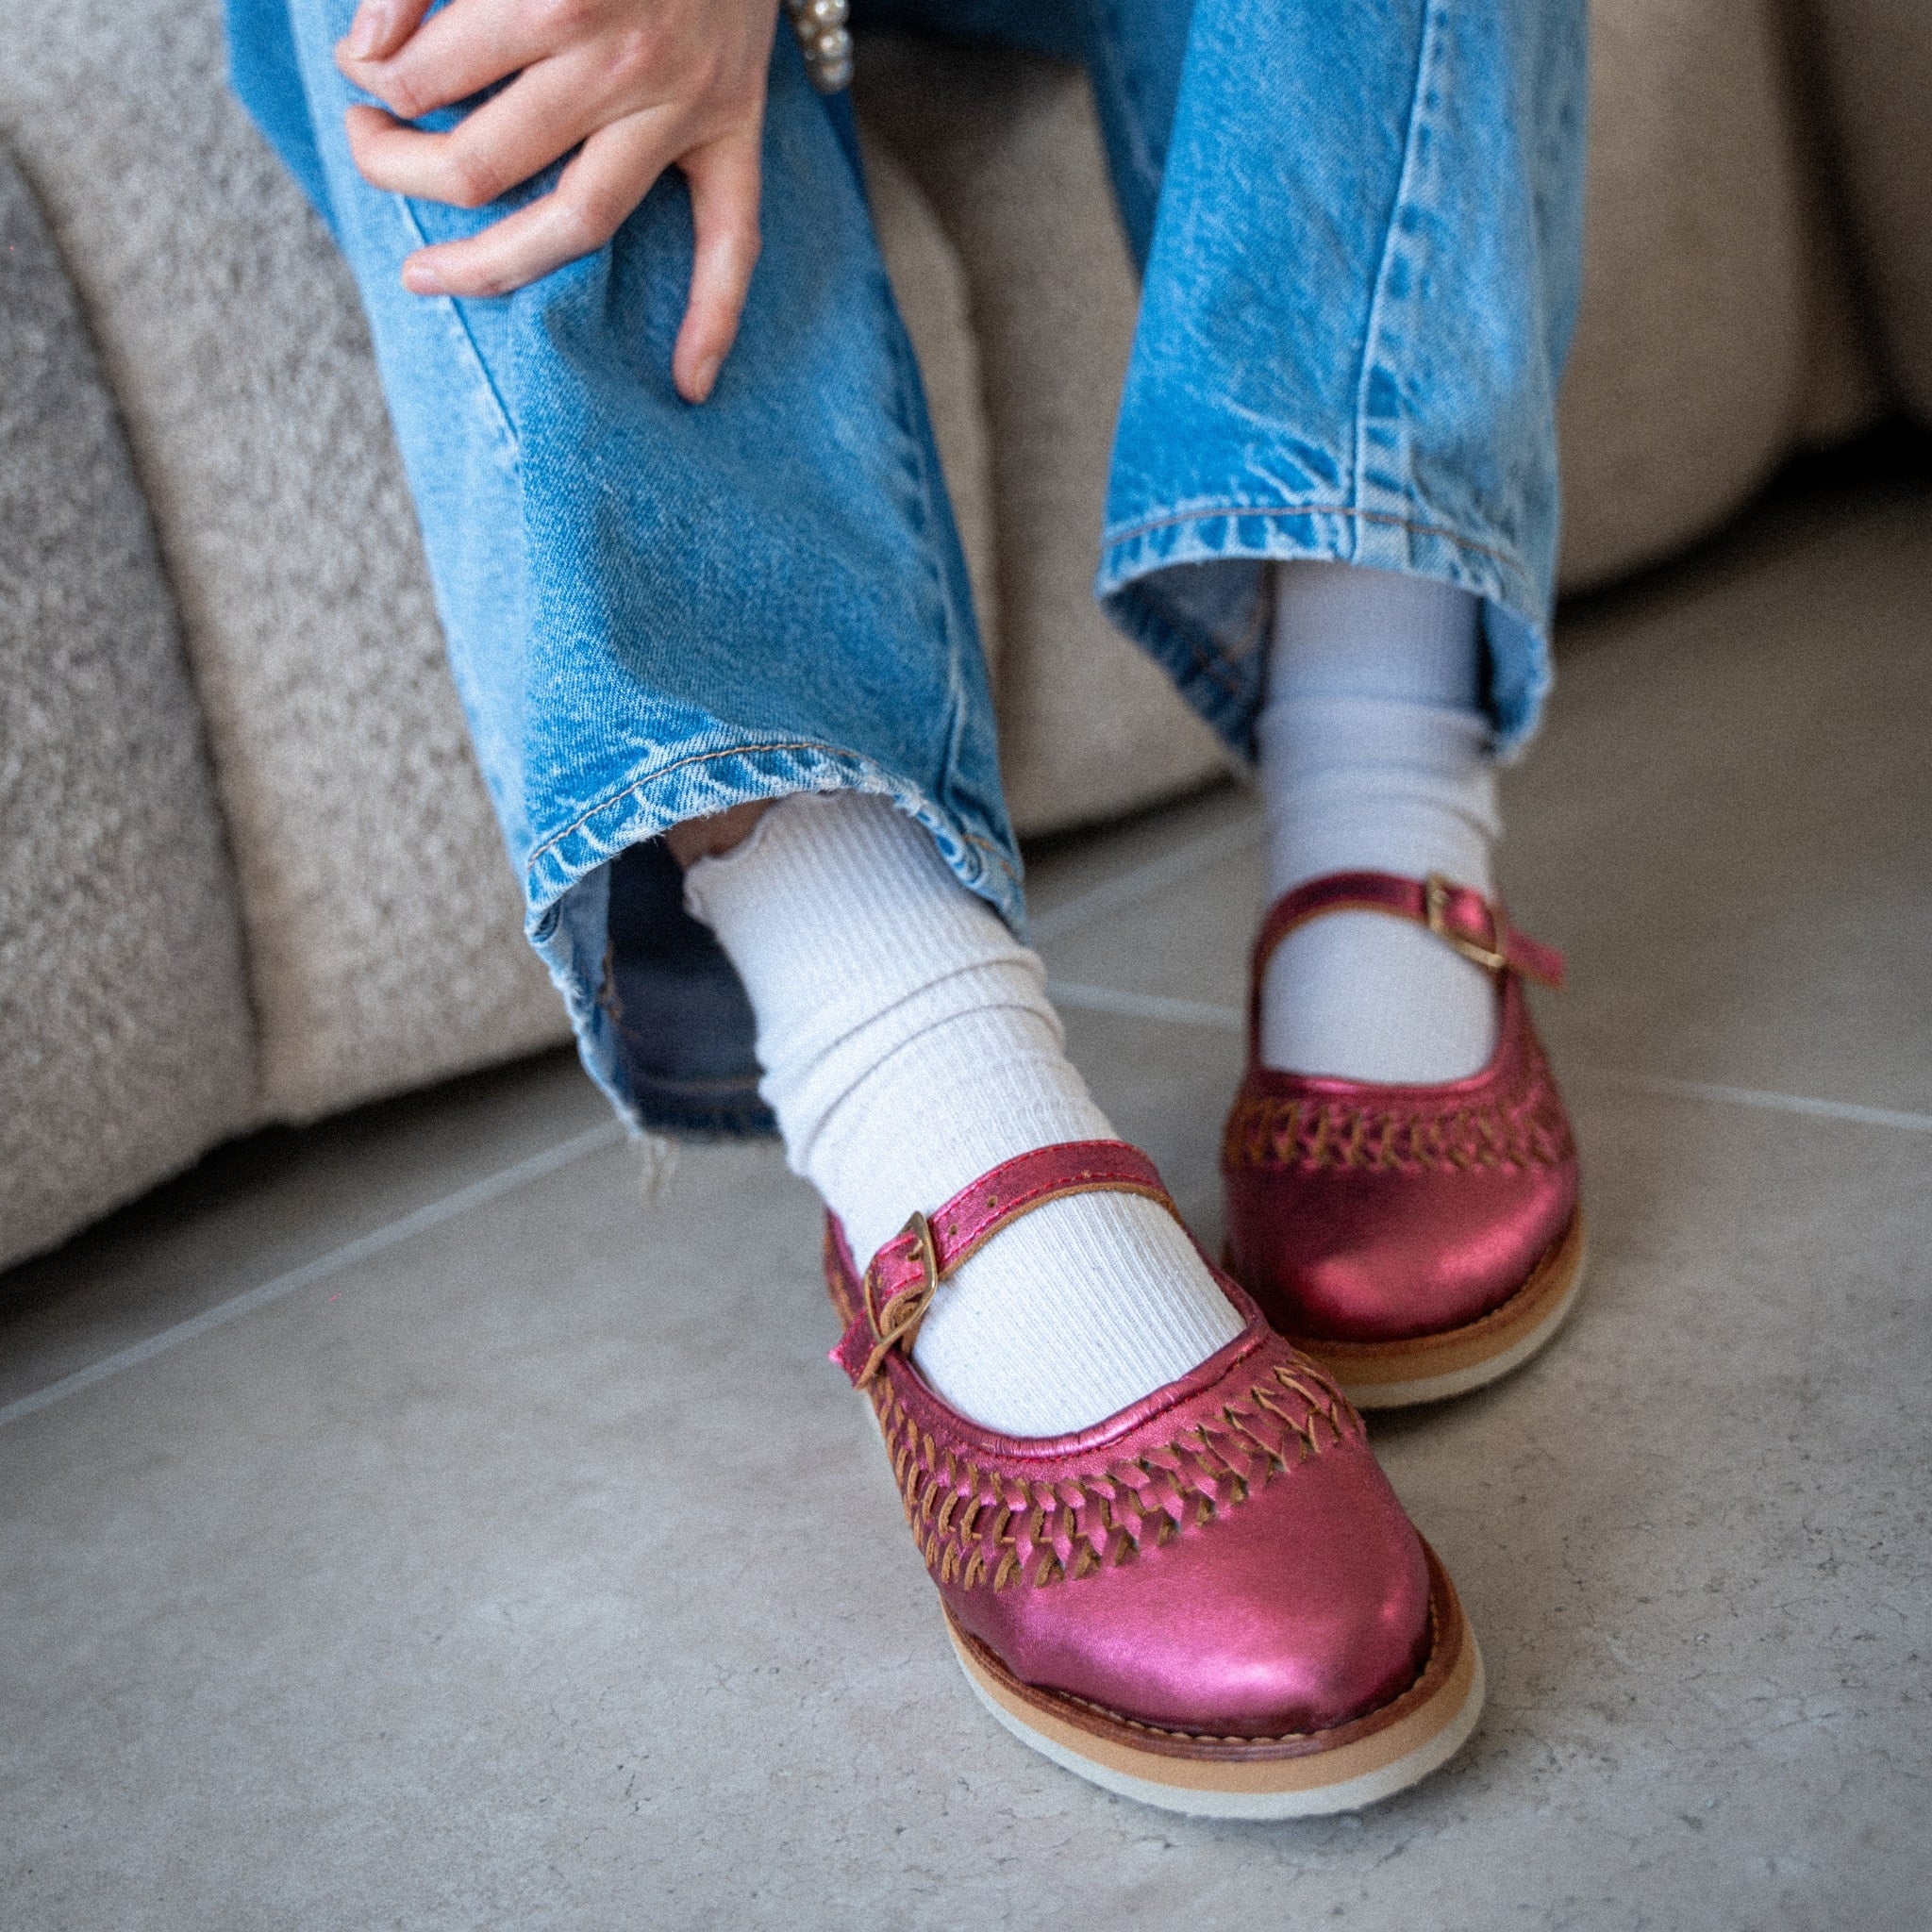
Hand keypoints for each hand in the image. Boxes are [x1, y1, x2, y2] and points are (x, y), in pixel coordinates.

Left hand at [336, 0, 779, 401]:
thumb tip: (366, 53)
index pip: (423, 77)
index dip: (369, 80)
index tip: (362, 70)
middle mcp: (622, 62)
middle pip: (483, 164)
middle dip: (397, 166)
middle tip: (367, 148)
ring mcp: (682, 107)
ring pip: (576, 223)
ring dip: (491, 263)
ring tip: (428, 272)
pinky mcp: (734, 132)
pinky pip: (731, 242)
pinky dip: (715, 318)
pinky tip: (688, 382)